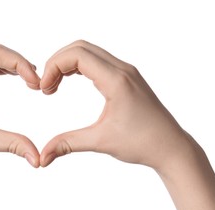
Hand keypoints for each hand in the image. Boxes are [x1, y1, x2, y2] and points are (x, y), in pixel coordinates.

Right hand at [40, 40, 189, 169]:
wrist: (171, 147)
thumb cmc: (143, 143)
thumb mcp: (101, 142)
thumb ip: (68, 144)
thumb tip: (43, 156)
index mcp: (117, 80)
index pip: (77, 55)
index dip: (53, 67)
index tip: (43, 89)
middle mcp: (123, 70)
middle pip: (80, 47)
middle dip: (57, 62)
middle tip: (45, 86)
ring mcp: (126, 72)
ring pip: (89, 52)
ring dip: (67, 64)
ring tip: (53, 86)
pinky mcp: (127, 78)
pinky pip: (98, 61)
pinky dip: (79, 67)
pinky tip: (69, 82)